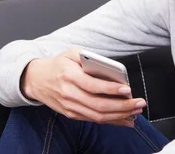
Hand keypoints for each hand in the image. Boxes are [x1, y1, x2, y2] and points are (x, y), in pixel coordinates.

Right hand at [20, 47, 145, 127]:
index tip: (127, 89)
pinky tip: (125, 119)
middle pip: (98, 104)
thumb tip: (109, 66)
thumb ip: (89, 56)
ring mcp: (70, 106)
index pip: (92, 85)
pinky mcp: (71, 114)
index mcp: (69, 75)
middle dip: (122, 106)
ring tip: (136, 111)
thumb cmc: (57, 64)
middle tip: (139, 103)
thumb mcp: (70, 52)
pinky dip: (111, 121)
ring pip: (98, 116)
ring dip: (119, 115)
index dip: (110, 89)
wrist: (36, 80)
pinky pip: (94, 120)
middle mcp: (69, 93)